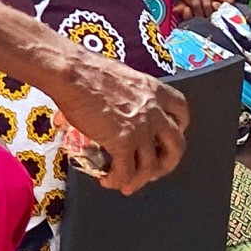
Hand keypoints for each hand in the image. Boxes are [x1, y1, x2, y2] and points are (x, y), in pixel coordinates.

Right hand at [47, 53, 187, 194]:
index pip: (181, 112)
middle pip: (176, 145)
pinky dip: (118, 181)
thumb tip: (113, 103)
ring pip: (151, 166)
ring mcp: (141, 128)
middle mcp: (153, 110)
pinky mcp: (123, 142)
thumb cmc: (84, 69)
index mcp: (153, 90)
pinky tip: (108, 180)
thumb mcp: (119, 75)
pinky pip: (126, 172)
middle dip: (167, 162)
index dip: (178, 129)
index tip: (166, 137)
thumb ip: (127, 92)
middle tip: (153, 169)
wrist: (70, 73)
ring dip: (139, 178)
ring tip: (125, 182)